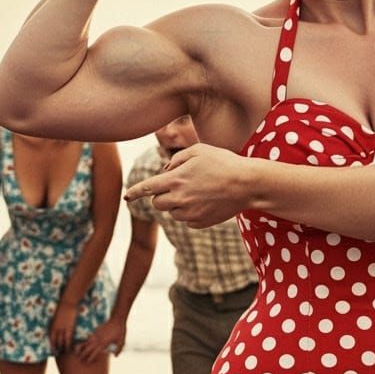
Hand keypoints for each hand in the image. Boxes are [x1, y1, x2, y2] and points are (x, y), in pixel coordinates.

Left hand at [49, 302, 77, 354]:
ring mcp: (63, 328)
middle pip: (56, 341)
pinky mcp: (70, 327)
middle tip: (58, 355)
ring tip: (64, 354)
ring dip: (63, 348)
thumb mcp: (56, 316)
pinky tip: (70, 348)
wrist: (67, 303)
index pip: (50, 338)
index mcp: (52, 325)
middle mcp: (56, 328)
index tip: (52, 351)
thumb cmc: (61, 308)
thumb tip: (55, 328)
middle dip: (57, 349)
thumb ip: (55, 323)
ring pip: (62, 341)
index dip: (51, 345)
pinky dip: (69, 344)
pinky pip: (69, 338)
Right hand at [76, 317, 125, 362]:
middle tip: (80, 358)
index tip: (87, 361)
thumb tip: (115, 356)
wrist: (117, 319)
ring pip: (87, 341)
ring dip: (83, 346)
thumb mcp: (121, 341)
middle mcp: (98, 339)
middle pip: (88, 348)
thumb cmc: (120, 331)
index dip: (90, 358)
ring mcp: (96, 334)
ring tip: (79, 350)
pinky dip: (88, 339)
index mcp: (103, 343)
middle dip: (83, 353)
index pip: (94, 353)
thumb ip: (118, 349)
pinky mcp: (97, 329)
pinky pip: (90, 335)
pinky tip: (87, 341)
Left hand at [123, 143, 255, 227]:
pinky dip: (191, 213)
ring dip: (178, 204)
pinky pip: (187, 221)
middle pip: (157, 204)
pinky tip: (207, 201)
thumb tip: (166, 172)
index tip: (127, 197)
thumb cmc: (224, 162)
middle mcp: (179, 199)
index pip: (146, 188)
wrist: (248, 184)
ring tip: (198, 192)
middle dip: (162, 196)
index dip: (134, 193)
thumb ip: (176, 160)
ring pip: (172, 213)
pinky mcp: (200, 223)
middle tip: (178, 186)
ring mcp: (190, 213)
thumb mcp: (198, 150)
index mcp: (175, 180)